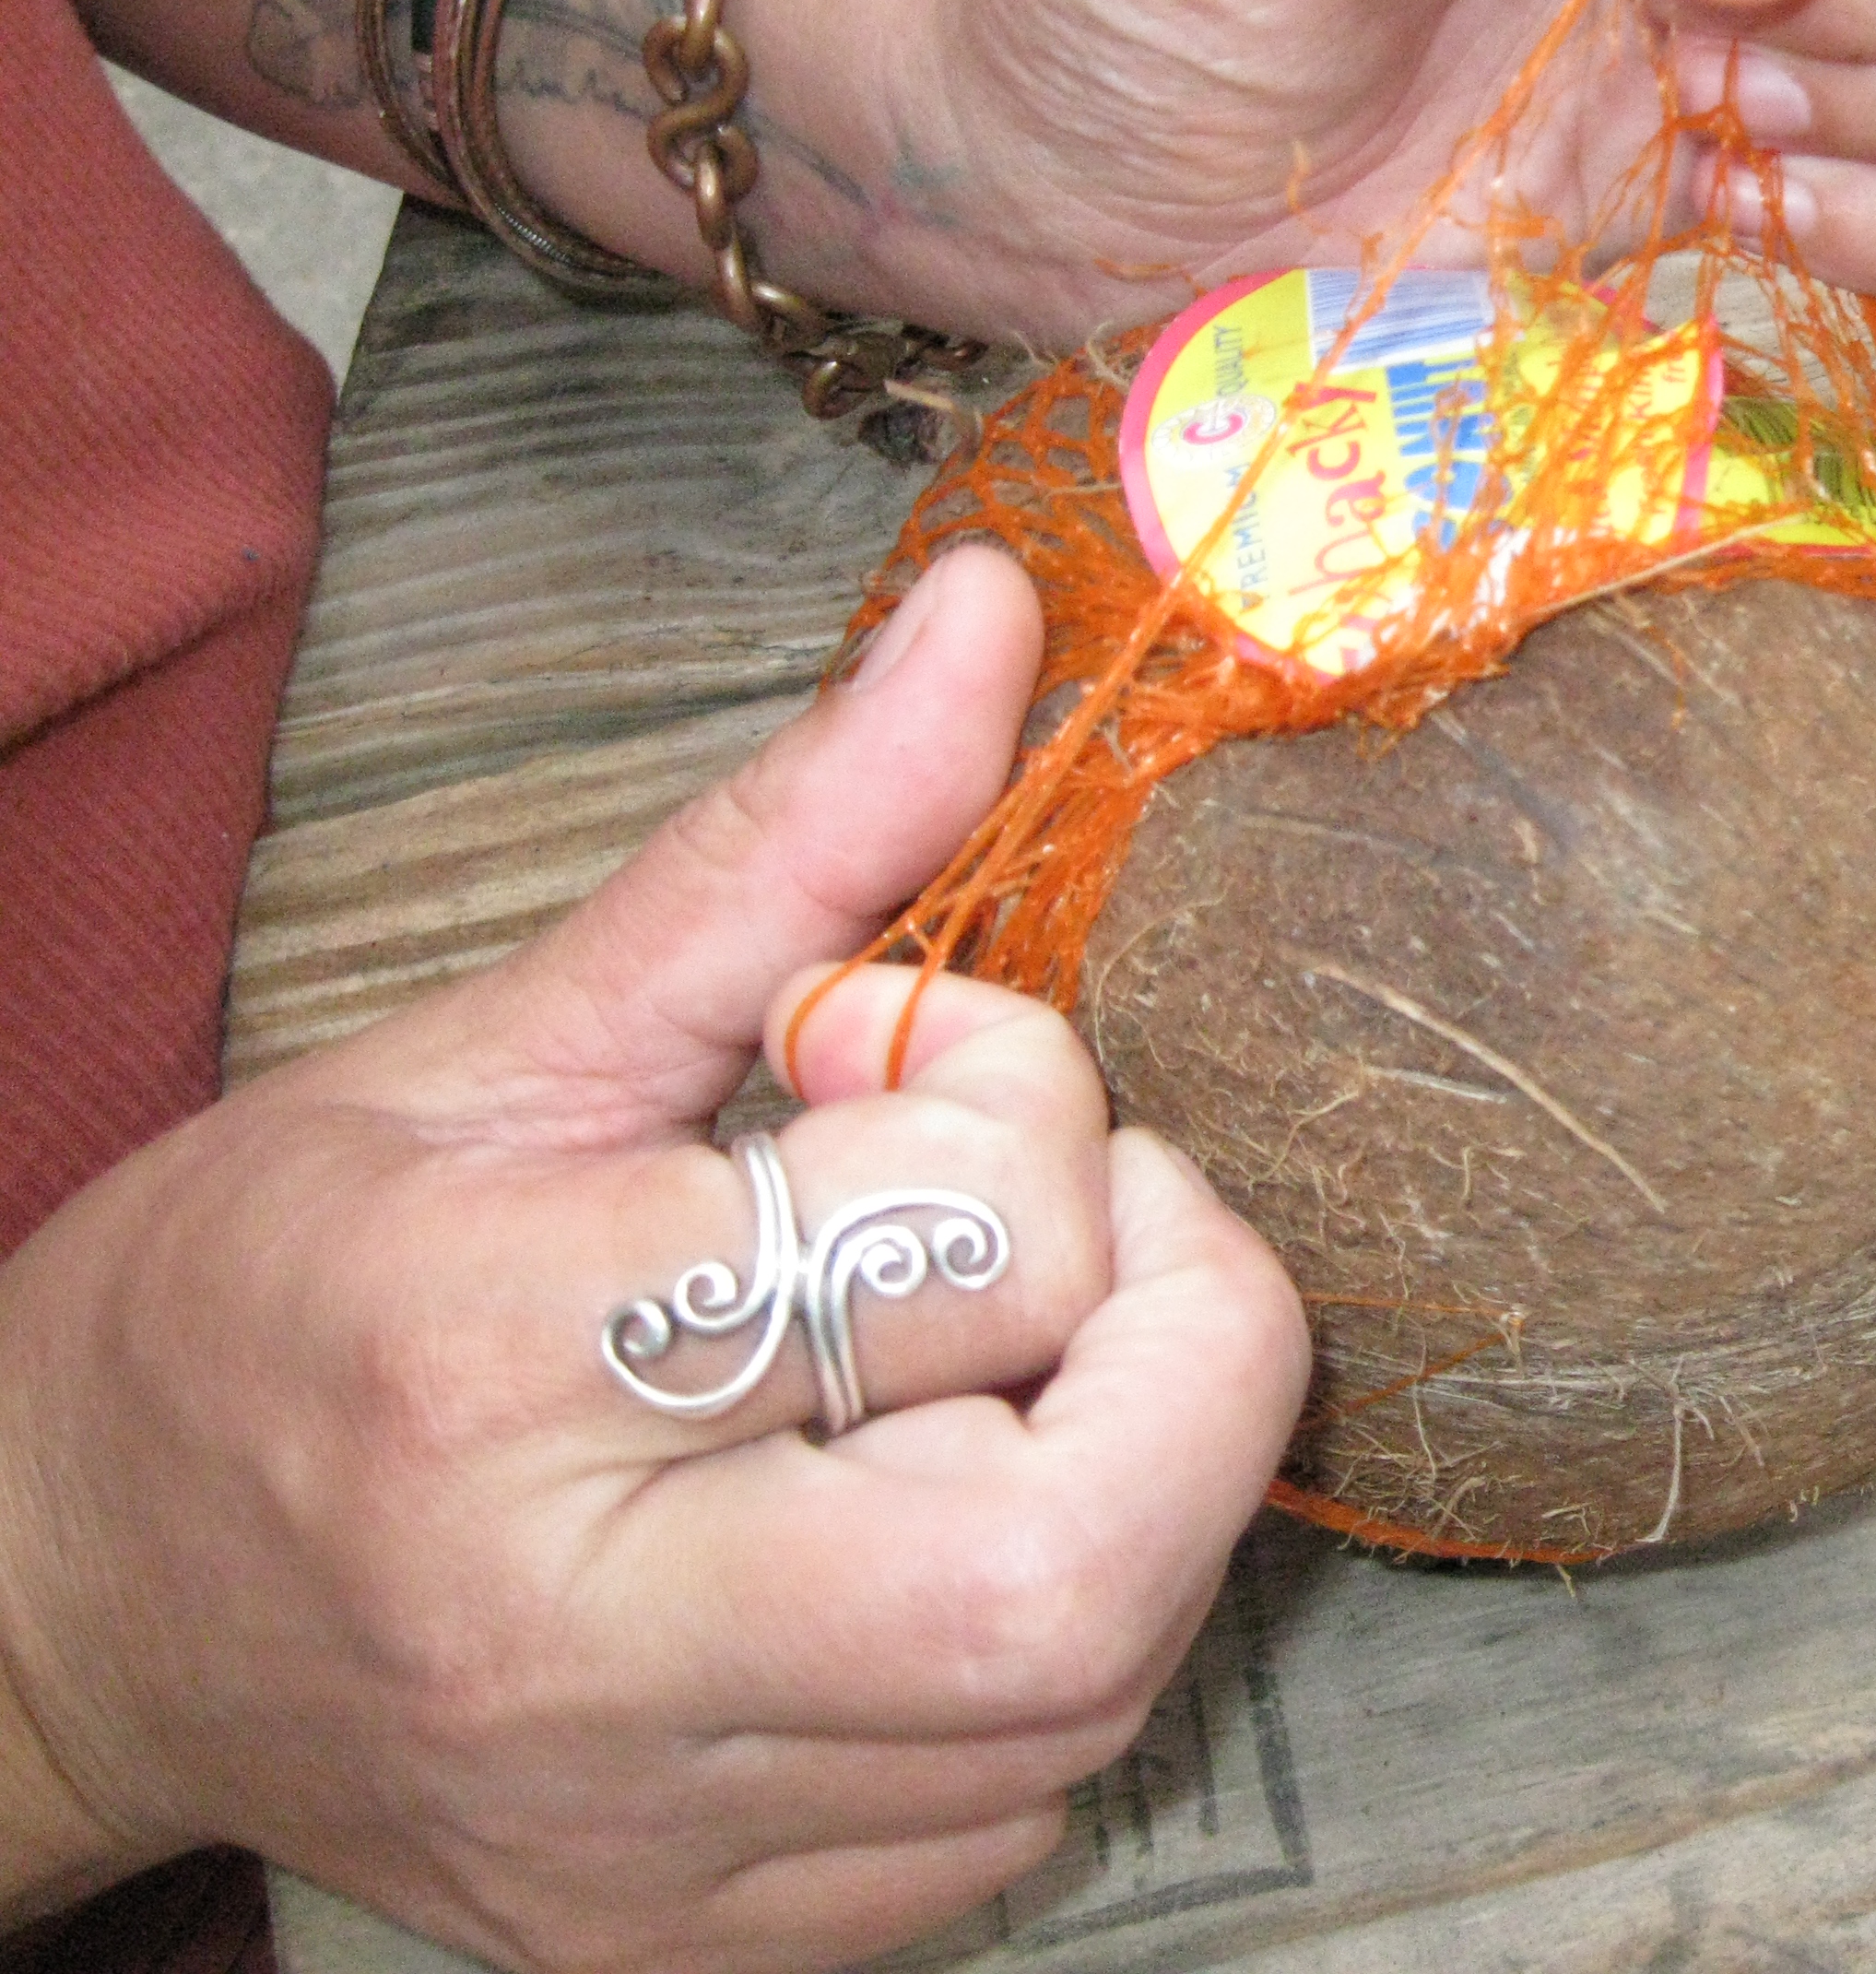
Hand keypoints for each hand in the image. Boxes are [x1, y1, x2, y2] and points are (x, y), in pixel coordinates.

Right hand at [0, 546, 1308, 1973]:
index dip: (1027, 1099)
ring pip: (1087, 1692)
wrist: (53, 1608)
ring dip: (1136, 1477)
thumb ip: (788, 837)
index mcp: (499, 1355)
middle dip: (1187, 1337)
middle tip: (1085, 1229)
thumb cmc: (261, 1297)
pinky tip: (935, 1526)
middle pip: (1074, 1552)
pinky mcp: (693, 1951)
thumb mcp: (503, 1033)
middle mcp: (579, 1639)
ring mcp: (646, 1837)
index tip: (900, 1060)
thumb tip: (993, 611)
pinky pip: (1021, 1816)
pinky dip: (1053, 1653)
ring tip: (996, 1362)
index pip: (963, 1236)